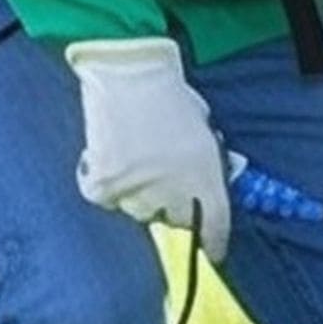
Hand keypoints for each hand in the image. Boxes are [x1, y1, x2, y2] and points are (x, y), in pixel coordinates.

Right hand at [67, 38, 231, 262]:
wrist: (127, 72)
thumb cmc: (169, 95)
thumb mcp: (205, 130)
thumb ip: (212, 162)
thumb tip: (218, 182)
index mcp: (205, 177)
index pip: (214, 226)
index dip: (214, 242)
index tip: (214, 251)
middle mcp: (173, 191)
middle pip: (176, 220)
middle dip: (175, 204)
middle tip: (164, 176)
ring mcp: (136, 192)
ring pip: (140, 212)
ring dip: (141, 196)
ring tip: (136, 161)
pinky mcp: (104, 186)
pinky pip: (109, 201)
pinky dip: (109, 188)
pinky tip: (110, 161)